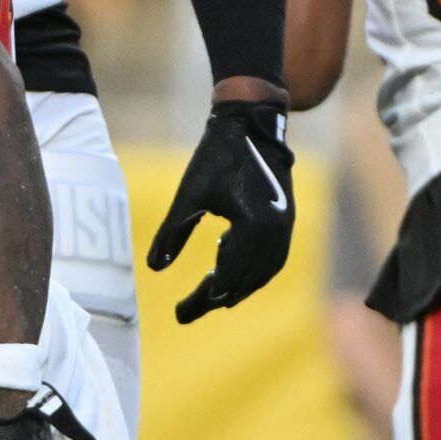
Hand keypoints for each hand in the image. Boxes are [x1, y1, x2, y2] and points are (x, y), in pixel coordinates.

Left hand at [147, 96, 294, 322]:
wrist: (252, 125)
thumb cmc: (216, 157)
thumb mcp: (188, 195)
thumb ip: (171, 233)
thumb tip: (154, 268)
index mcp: (252, 227)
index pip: (226, 277)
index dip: (202, 299)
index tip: (179, 314)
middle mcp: (275, 233)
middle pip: (246, 281)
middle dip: (216, 299)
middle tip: (187, 311)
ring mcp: (285, 228)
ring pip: (263, 273)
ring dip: (237, 288)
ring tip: (210, 298)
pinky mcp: (286, 221)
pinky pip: (272, 259)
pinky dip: (252, 272)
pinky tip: (228, 270)